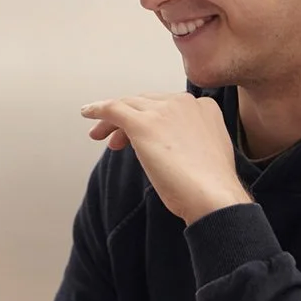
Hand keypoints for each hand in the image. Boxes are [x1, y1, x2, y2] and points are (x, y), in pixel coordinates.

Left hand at [80, 91, 249, 224]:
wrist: (213, 198)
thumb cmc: (211, 187)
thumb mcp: (205, 153)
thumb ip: (189, 141)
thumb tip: (169, 149)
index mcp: (203, 107)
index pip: (167, 106)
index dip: (150, 119)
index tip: (140, 137)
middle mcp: (183, 102)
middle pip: (146, 103)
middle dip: (129, 119)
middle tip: (114, 141)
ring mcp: (163, 111)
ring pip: (128, 105)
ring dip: (111, 120)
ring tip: (99, 136)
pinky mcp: (143, 123)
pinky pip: (113, 108)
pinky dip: (97, 109)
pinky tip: (87, 114)